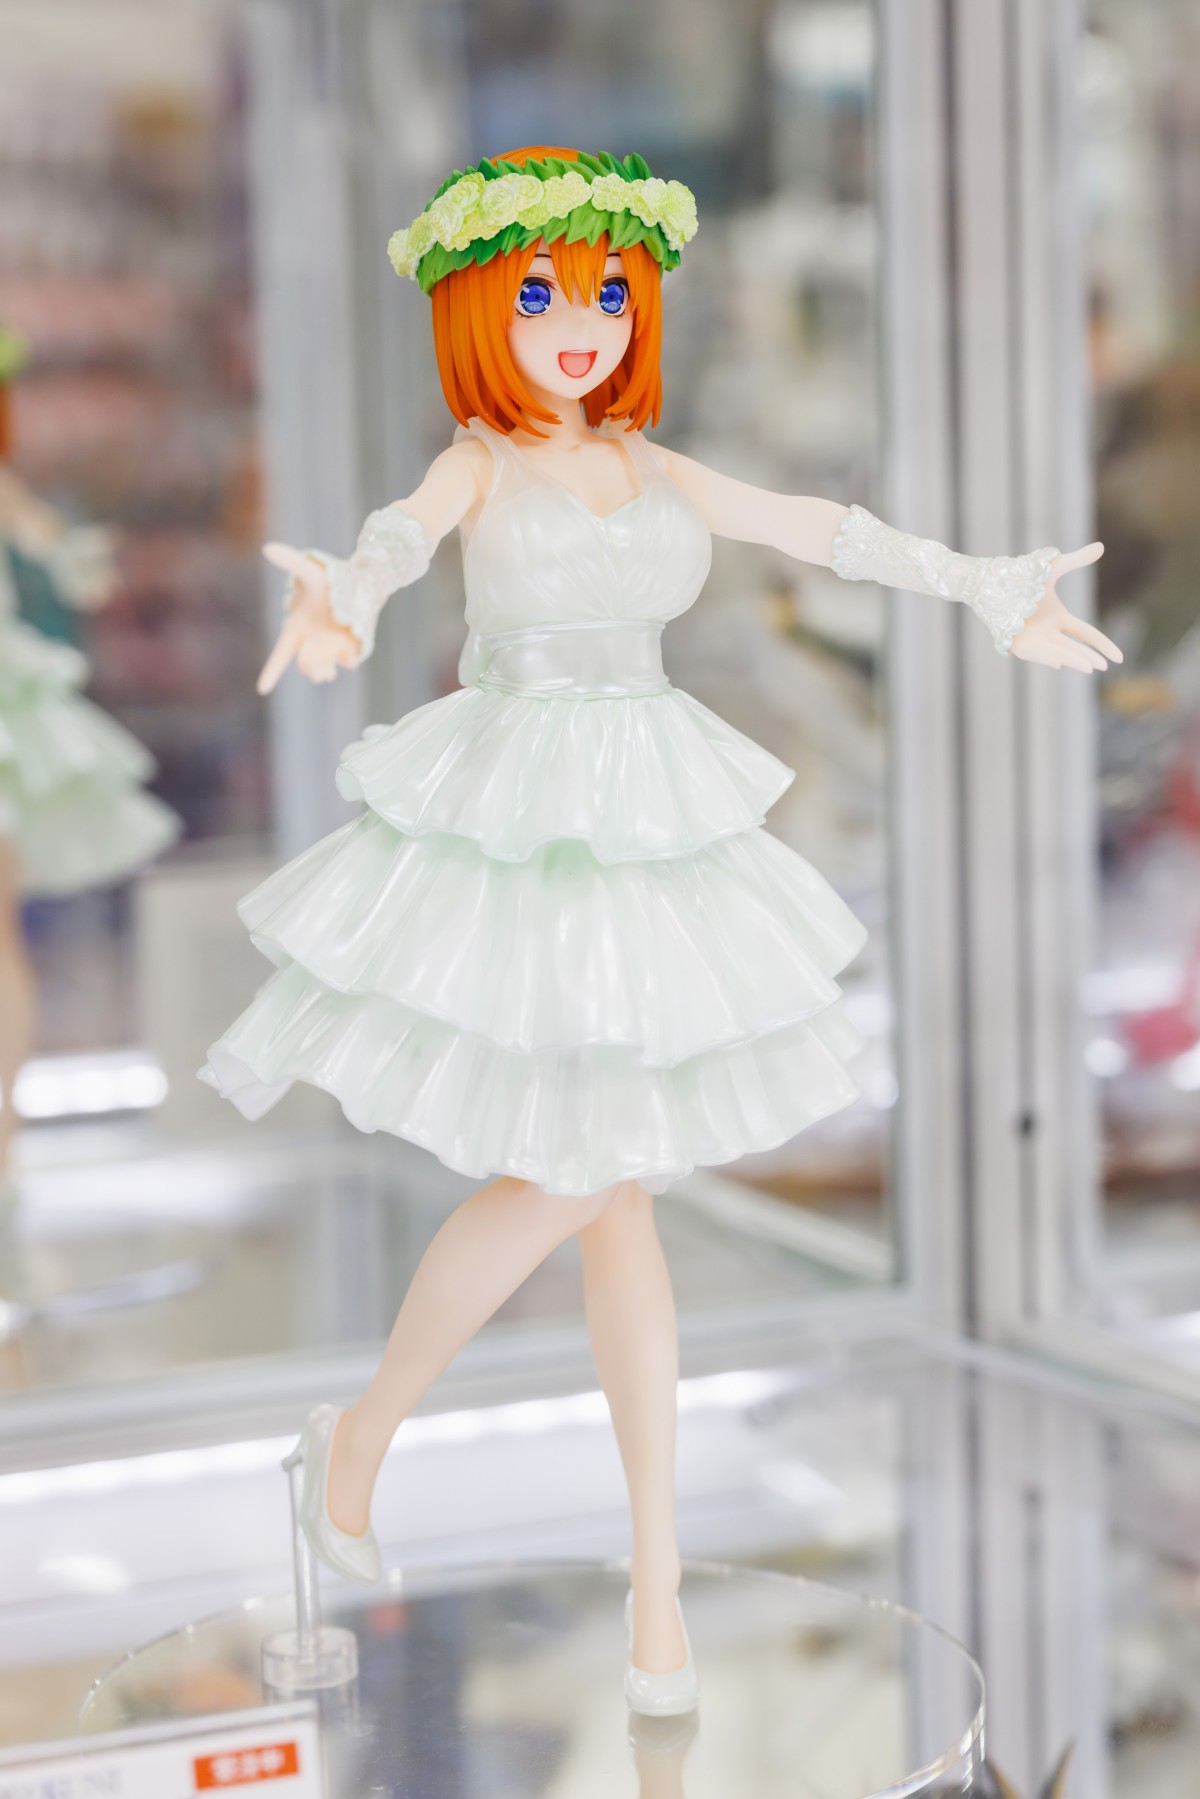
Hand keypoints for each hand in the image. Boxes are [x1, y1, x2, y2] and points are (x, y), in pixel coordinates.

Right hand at [257, 542, 361, 693]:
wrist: (360, 583)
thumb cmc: (330, 577)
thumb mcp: (310, 570)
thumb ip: (291, 561)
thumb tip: (268, 547)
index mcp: (297, 628)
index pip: (281, 654)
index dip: (271, 672)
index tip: (261, 689)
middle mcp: (312, 642)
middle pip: (304, 667)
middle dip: (309, 667)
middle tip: (317, 655)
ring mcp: (331, 648)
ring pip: (323, 671)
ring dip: (323, 671)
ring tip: (329, 665)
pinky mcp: (350, 649)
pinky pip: (348, 664)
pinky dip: (347, 659)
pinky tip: (349, 646)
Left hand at [1009, 542, 1121, 671]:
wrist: (991, 580)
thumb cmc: (1021, 575)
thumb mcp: (1053, 568)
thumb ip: (1076, 560)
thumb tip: (1101, 547)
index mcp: (1059, 618)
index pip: (1086, 634)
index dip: (1102, 645)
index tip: (1118, 658)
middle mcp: (1048, 632)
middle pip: (1074, 648)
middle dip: (1089, 657)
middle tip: (1105, 667)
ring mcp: (1033, 639)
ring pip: (1058, 653)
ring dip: (1073, 660)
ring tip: (1090, 668)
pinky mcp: (1018, 644)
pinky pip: (1035, 654)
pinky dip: (1047, 657)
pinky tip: (1059, 663)